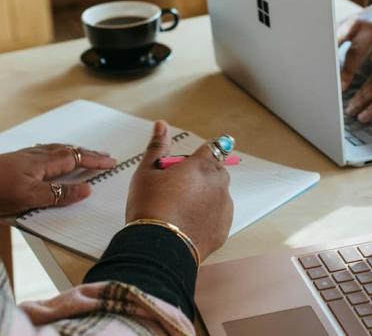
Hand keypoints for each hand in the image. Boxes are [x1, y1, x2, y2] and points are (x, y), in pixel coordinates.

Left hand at [0, 145, 116, 215]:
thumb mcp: (28, 197)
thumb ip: (58, 194)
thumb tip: (86, 190)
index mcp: (42, 163)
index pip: (76, 158)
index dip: (95, 160)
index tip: (112, 162)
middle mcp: (35, 155)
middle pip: (68, 150)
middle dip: (88, 154)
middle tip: (105, 156)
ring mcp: (23, 156)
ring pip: (56, 149)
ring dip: (74, 152)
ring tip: (84, 154)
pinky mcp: (13, 161)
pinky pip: (44, 151)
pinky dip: (57, 152)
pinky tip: (51, 156)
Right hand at [126, 121, 232, 261]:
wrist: (157, 247)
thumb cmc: (149, 206)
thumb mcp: (147, 172)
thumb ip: (157, 146)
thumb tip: (161, 125)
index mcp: (201, 166)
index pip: (213, 148)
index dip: (203, 153)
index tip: (196, 160)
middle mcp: (218, 184)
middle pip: (215, 171)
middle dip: (201, 176)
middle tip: (177, 188)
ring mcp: (224, 207)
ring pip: (218, 194)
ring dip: (205, 196)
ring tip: (180, 209)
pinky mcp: (224, 228)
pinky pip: (218, 216)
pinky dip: (207, 217)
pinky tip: (187, 223)